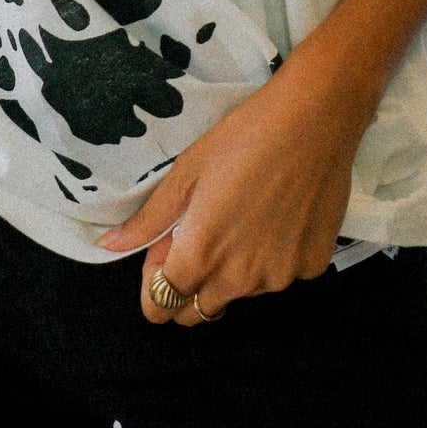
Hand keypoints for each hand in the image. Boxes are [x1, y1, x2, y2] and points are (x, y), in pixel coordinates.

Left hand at [95, 51, 371, 324]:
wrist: (316, 116)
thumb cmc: (247, 135)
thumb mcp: (188, 170)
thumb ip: (149, 219)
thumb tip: (110, 245)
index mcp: (201, 254)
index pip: (162, 306)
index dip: (156, 278)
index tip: (167, 246)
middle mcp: (241, 278)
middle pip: (199, 311)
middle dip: (189, 285)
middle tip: (200, 233)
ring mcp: (280, 276)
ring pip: (241, 293)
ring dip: (233, 269)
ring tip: (244, 214)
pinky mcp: (312, 265)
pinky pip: (280, 275)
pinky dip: (273, 256)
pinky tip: (278, 214)